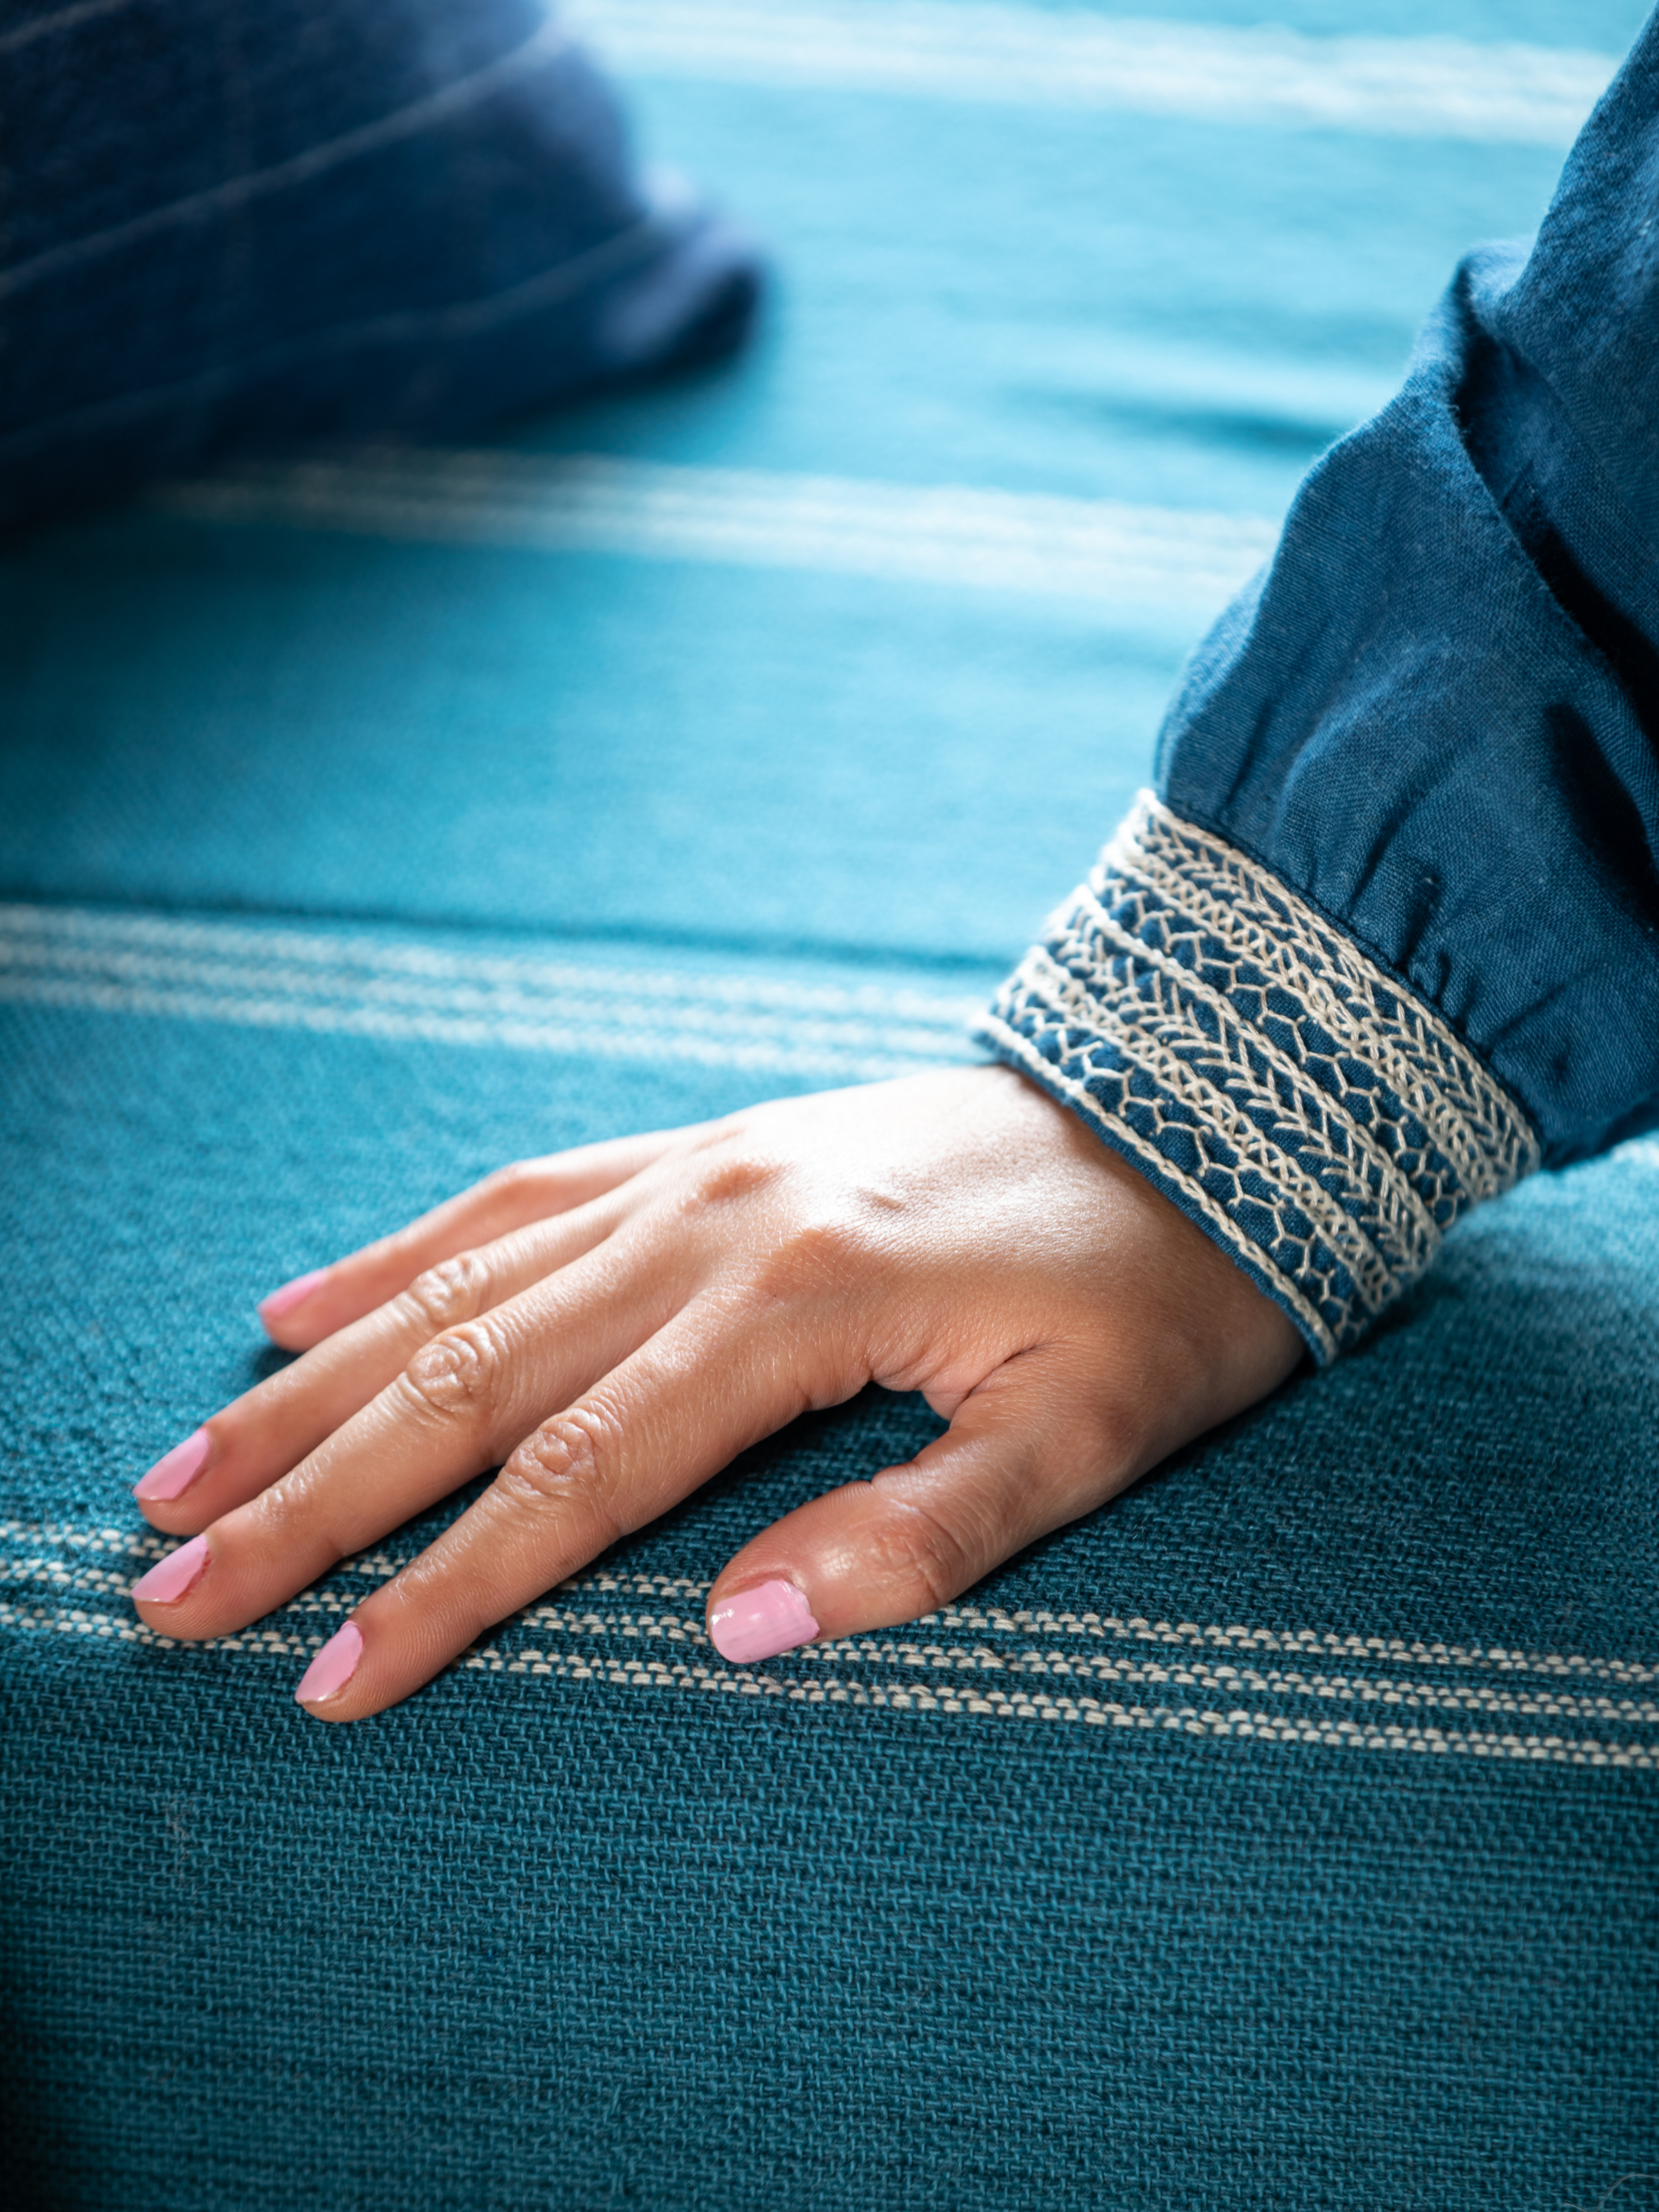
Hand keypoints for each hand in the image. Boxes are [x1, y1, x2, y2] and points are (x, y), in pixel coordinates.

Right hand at [130, 1066, 1302, 1718]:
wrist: (1198, 1110)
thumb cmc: (1158, 1290)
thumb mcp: (1091, 1433)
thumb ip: (919, 1536)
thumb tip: (734, 1636)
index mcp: (799, 1301)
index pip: (578, 1475)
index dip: (443, 1589)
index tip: (325, 1680)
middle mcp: (714, 1219)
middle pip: (472, 1374)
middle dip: (313, 1492)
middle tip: (171, 1585)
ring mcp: (699, 1168)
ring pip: (462, 1281)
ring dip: (315, 1381)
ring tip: (184, 1461)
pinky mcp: (706, 1147)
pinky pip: (520, 1193)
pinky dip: (400, 1251)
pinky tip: (305, 1301)